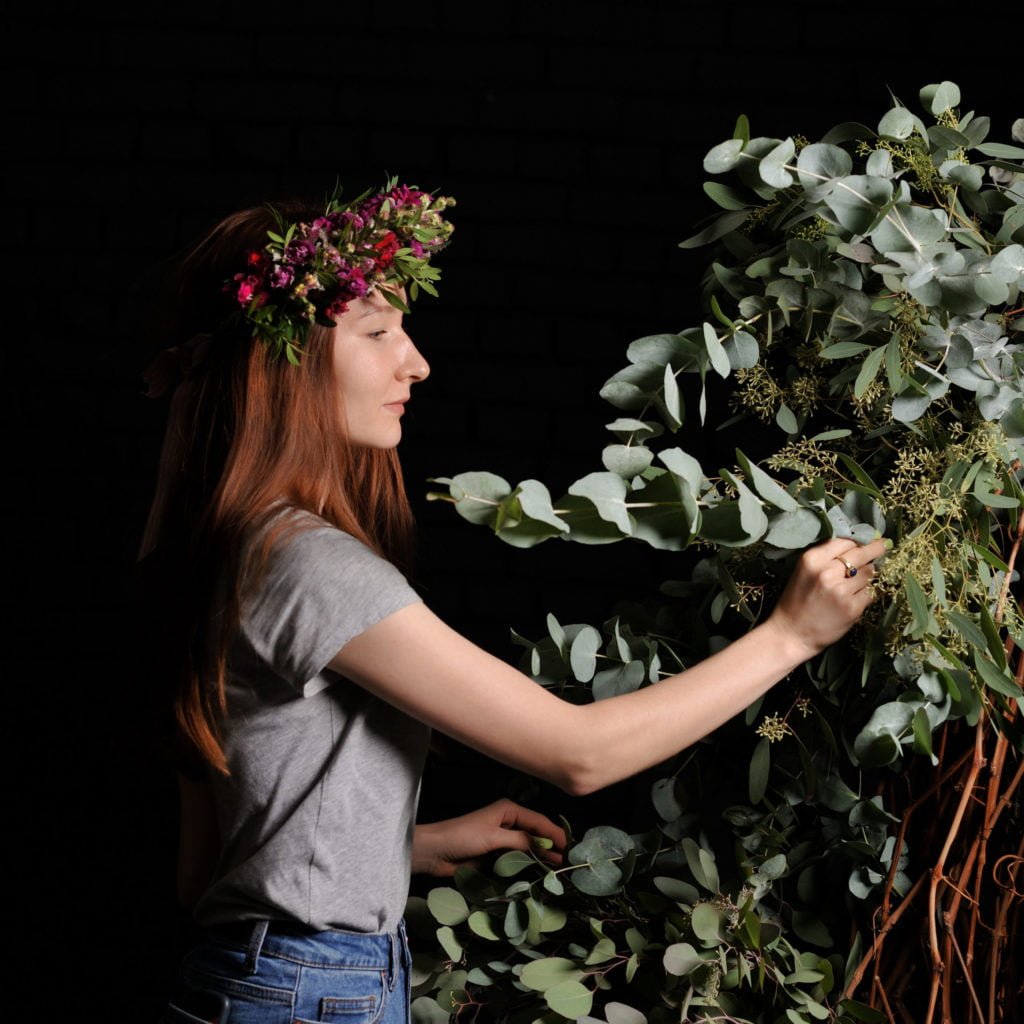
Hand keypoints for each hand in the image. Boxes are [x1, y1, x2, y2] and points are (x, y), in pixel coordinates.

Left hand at [412, 798, 566, 876]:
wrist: (435, 852)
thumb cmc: (462, 837)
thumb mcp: (493, 837)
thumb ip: (520, 841)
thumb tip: (546, 847)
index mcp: (508, 810)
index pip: (539, 821)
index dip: (555, 834)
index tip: (570, 848)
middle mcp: (508, 823)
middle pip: (536, 834)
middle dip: (551, 846)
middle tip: (568, 862)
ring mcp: (503, 840)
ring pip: (529, 848)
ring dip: (542, 857)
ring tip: (559, 871)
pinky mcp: (497, 855)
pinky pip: (518, 860)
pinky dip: (529, 865)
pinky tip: (540, 874)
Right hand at [766, 536, 887, 658]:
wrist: (791, 633)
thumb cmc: (796, 601)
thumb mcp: (803, 571)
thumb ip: (825, 557)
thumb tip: (855, 544)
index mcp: (812, 559)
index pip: (845, 541)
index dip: (858, 541)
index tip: (867, 540)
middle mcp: (827, 572)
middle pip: (862, 553)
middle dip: (876, 548)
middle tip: (885, 545)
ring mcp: (841, 591)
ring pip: (870, 572)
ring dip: (870, 574)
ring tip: (862, 578)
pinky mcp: (852, 608)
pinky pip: (872, 592)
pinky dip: (869, 591)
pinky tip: (861, 593)